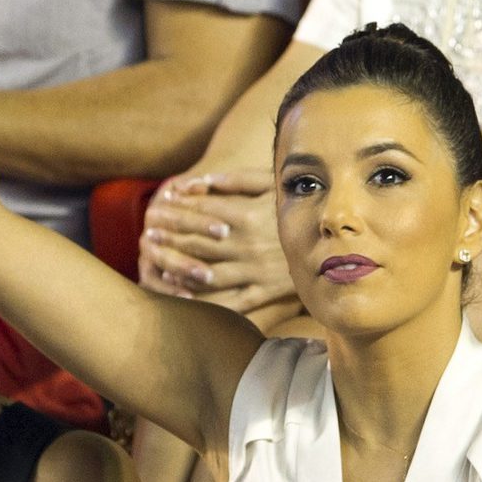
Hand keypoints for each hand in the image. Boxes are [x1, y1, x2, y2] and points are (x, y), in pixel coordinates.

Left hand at [139, 168, 300, 317]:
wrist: (334, 240)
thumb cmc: (296, 205)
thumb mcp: (271, 184)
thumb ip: (236, 179)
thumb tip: (199, 181)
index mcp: (247, 216)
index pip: (201, 214)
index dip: (175, 211)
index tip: (155, 208)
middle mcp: (247, 245)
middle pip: (198, 242)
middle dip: (169, 237)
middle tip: (148, 234)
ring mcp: (254, 271)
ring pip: (207, 272)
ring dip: (178, 267)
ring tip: (156, 261)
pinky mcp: (264, 292)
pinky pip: (230, 301)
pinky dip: (206, 302)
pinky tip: (183, 298)